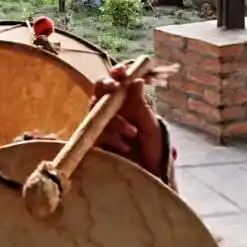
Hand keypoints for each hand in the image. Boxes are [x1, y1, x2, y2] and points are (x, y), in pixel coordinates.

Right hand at [93, 63, 167, 177]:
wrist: (149, 175)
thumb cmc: (152, 148)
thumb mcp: (150, 125)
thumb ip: (140, 104)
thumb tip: (136, 79)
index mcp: (128, 101)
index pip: (118, 80)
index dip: (118, 72)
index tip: (121, 72)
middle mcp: (112, 108)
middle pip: (100, 89)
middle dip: (105, 85)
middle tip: (113, 87)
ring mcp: (102, 123)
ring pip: (97, 109)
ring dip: (115, 119)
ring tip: (132, 133)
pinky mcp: (95, 139)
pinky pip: (96, 131)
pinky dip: (110, 137)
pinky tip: (124, 146)